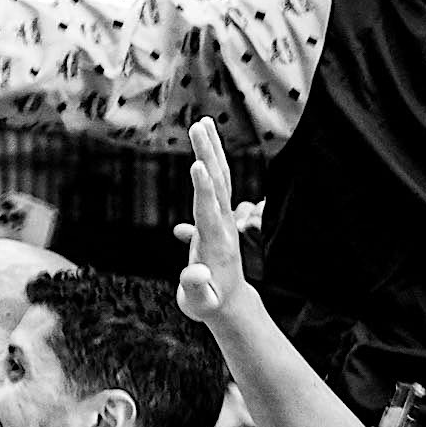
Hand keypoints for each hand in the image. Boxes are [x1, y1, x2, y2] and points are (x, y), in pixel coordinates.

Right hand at [173, 118, 252, 326]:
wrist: (229, 303)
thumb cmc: (209, 303)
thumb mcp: (200, 303)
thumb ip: (196, 287)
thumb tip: (196, 273)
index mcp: (216, 244)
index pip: (208, 211)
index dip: (203, 189)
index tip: (197, 164)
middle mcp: (223, 226)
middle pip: (217, 184)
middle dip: (207, 155)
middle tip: (198, 126)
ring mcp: (224, 219)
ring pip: (220, 178)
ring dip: (211, 150)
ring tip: (202, 123)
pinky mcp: (220, 216)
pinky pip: (217, 183)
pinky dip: (211, 161)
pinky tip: (205, 145)